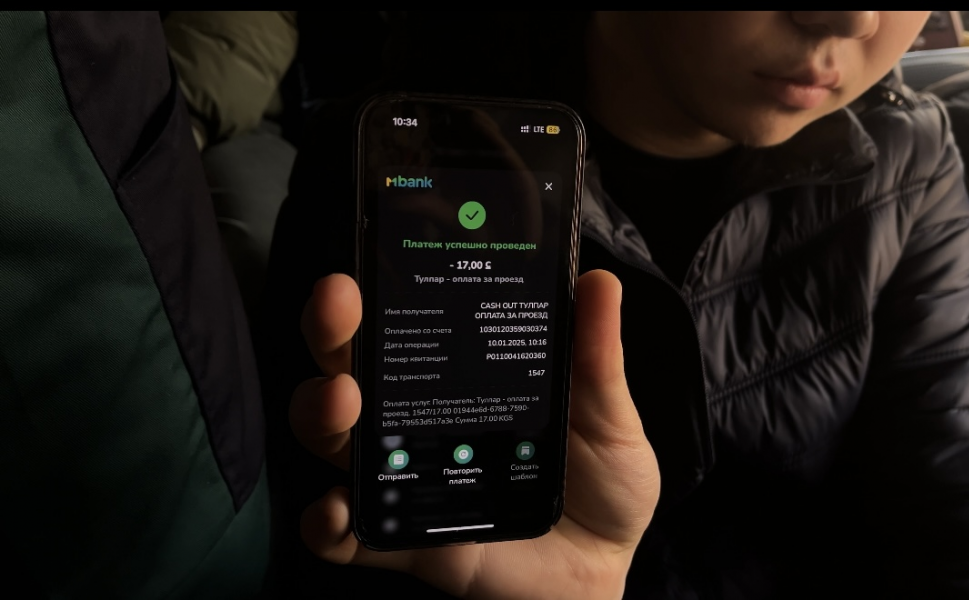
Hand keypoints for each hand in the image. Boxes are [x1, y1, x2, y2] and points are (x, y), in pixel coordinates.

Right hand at [292, 270, 659, 598]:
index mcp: (462, 376)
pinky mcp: (404, 539)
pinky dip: (326, 524)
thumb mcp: (608, 416)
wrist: (602, 566)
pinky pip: (345, 536)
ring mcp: (406, 477)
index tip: (367, 264)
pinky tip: (336, 510)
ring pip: (335, 439)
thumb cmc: (602, 479)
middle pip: (351, 368)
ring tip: (343, 401)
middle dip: (331, 333)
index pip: (404, 321)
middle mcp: (420, 417)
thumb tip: (599, 282)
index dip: (375, 289)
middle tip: (339, 309)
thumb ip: (597, 358)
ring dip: (320, 414)